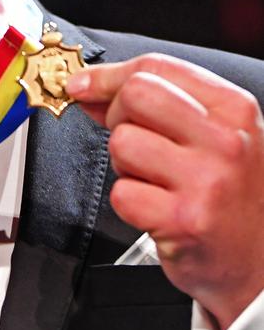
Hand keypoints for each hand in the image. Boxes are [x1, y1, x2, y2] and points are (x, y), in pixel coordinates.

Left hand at [66, 55, 263, 329]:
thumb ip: (157, 104)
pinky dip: (129, 202)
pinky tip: (156, 209)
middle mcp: (225, 141)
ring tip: (155, 182)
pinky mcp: (184, 221)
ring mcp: (206, 181)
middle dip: (118, 115)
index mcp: (234, 108)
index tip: (82, 85)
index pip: (157, 67)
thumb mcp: (211, 135)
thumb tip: (89, 87)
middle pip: (136, 95)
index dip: (108, 75)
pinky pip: (121, 193)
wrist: (259, 261)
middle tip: (134, 141)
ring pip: (123, 143)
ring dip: (125, 165)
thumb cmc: (229, 193)